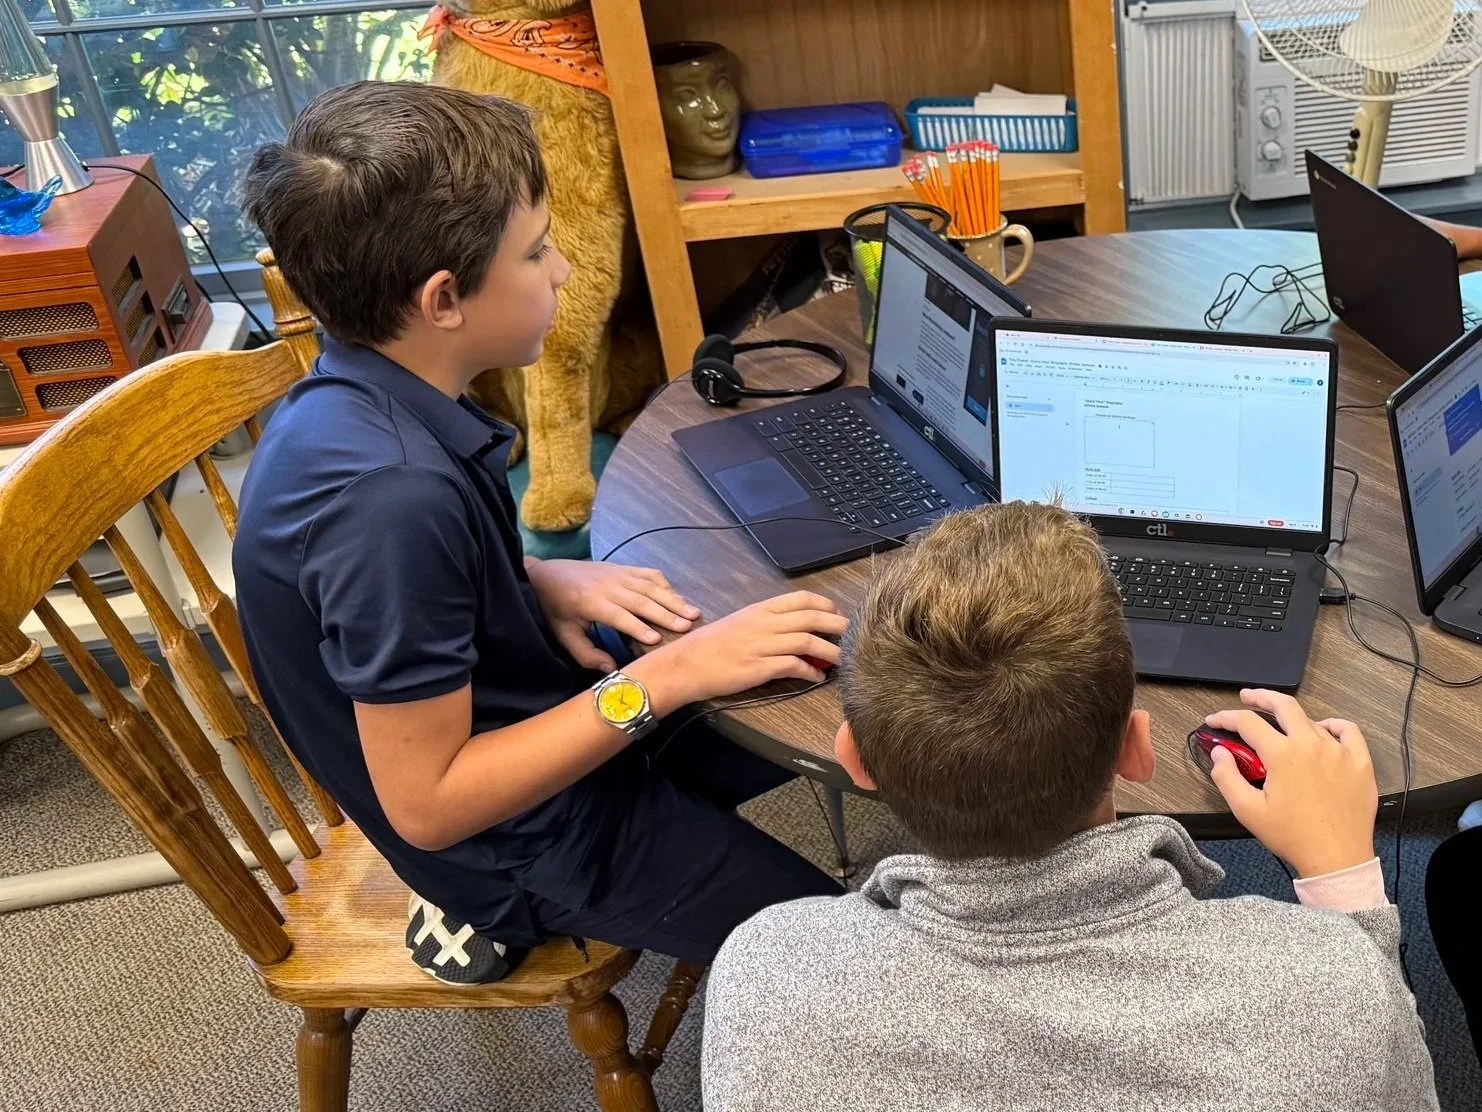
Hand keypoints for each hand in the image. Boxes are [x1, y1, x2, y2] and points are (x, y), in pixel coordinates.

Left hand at [525, 559, 700, 671]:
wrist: (546, 575)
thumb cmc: (555, 609)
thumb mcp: (564, 635)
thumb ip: (587, 654)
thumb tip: (612, 670)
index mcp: (590, 603)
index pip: (619, 616)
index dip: (638, 627)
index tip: (656, 640)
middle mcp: (608, 586)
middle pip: (641, 600)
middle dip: (666, 613)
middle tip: (688, 626)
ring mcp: (617, 574)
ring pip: (650, 586)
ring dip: (673, 599)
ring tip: (694, 613)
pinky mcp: (623, 568)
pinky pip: (648, 574)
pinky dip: (666, 585)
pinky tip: (679, 598)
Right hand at [629, 591, 848, 714]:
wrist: (686, 664)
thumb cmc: (712, 645)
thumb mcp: (741, 623)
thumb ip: (768, 622)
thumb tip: (795, 629)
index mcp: (761, 609)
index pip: (802, 598)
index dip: (826, 604)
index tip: (838, 614)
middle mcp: (765, 622)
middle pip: (812, 617)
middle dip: (839, 625)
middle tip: (855, 635)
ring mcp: (763, 644)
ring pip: (809, 641)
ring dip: (831, 652)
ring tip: (844, 660)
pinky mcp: (760, 667)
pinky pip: (794, 666)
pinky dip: (811, 671)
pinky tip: (817, 677)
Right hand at [1205, 689, 1378, 877]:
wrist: (1336, 858)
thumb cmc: (1292, 836)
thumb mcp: (1248, 810)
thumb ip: (1226, 777)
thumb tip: (1219, 753)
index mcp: (1282, 754)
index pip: (1247, 723)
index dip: (1226, 717)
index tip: (1215, 721)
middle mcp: (1311, 744)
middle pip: (1283, 705)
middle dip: (1260, 697)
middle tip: (1247, 697)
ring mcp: (1339, 751)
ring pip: (1312, 720)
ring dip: (1292, 718)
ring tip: (1281, 724)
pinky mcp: (1360, 763)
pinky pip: (1348, 731)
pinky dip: (1334, 725)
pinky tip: (1324, 730)